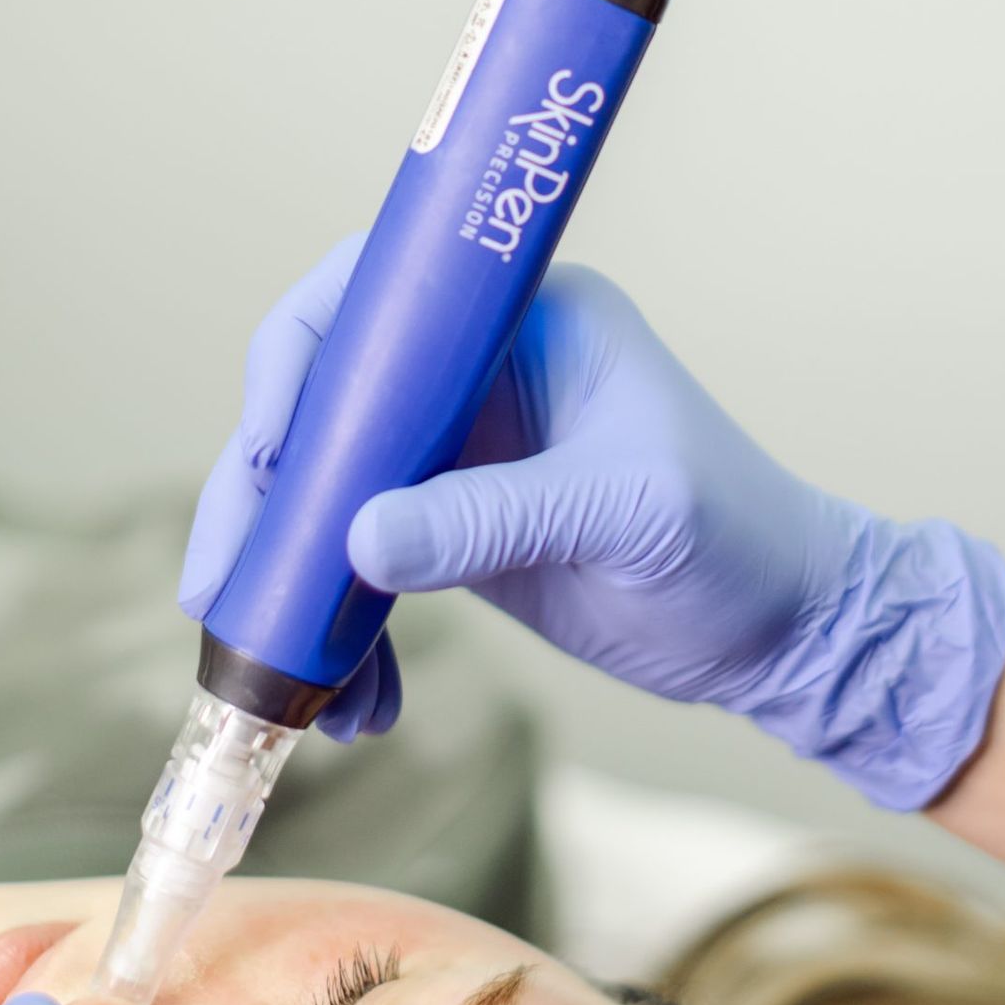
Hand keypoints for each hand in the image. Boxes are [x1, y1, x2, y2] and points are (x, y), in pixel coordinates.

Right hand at [182, 240, 1004, 809]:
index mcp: (520, 323)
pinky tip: (355, 703)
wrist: (787, 633)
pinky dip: (344, 634)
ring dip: (291, 581)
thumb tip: (357, 541)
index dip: (300, 363)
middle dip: (261, 496)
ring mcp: (458, 457)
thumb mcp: (627, 514)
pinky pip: (363, 570)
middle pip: (324, 406)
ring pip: (329, 495)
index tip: (267, 451)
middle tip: (217, 586)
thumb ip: (494, 519)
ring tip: (277, 681)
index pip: (375, 301)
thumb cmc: (739, 541)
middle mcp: (474, 377)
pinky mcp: (454, 534)